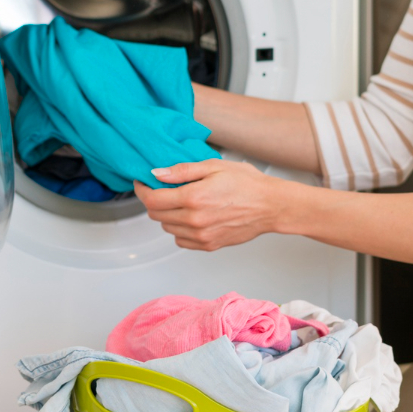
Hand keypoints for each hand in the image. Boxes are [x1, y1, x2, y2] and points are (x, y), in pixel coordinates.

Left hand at [133, 159, 288, 251]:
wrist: (270, 206)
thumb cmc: (247, 183)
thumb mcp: (213, 166)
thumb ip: (182, 171)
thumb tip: (157, 174)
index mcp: (193, 198)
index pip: (152, 199)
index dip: (142, 190)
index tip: (142, 183)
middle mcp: (194, 220)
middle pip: (156, 215)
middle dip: (154, 200)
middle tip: (163, 189)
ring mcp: (201, 236)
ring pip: (167, 228)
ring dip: (167, 214)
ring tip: (182, 202)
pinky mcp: (208, 245)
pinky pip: (181, 240)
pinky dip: (179, 229)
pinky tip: (191, 217)